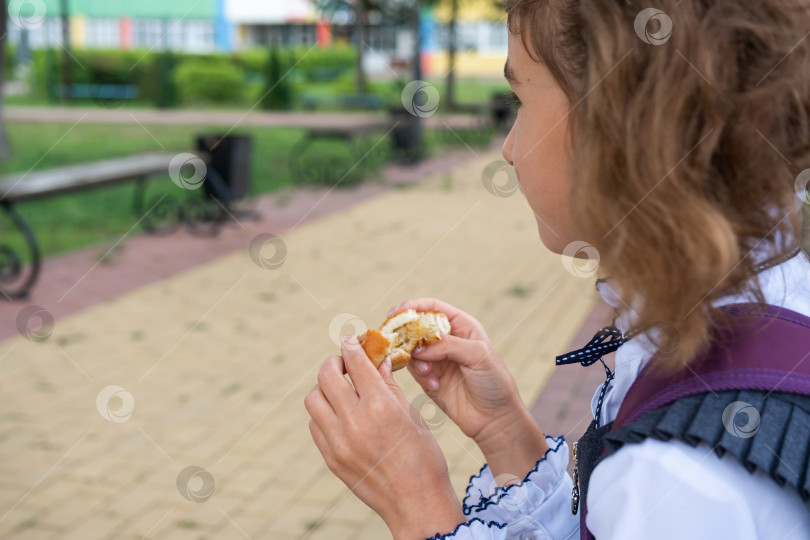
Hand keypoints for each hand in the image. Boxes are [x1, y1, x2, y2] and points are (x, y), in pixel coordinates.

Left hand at [304, 334, 464, 538]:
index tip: (352, 340)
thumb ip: (389, 385)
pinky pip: (315, 425)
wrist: (416, 502)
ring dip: (324, 388)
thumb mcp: (412, 415)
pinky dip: (323, 413)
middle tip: (344, 363)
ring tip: (340, 390)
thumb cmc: (423, 456)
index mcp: (380, 406)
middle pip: (326, 376)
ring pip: (313, 399)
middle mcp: (355, 421)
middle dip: (335, 363)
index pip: (356, 362)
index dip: (352, 346)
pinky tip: (340, 414)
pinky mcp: (331, 458)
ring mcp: (339, 442)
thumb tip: (378, 359)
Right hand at [391, 299, 549, 482]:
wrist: (495, 417)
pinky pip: (415, 370)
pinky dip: (421, 376)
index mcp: (462, 326)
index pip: (433, 308)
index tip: (399, 312)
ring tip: (428, 372)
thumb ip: (448, 345)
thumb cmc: (494, 381)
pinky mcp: (430, 378)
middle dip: (406, 333)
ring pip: (412, 349)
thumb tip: (419, 347)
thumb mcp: (477, 355)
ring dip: (415, 359)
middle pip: (416, 327)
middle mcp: (447, 339)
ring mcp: (437, 359)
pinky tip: (435, 385)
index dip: (414, 307)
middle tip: (396, 340)